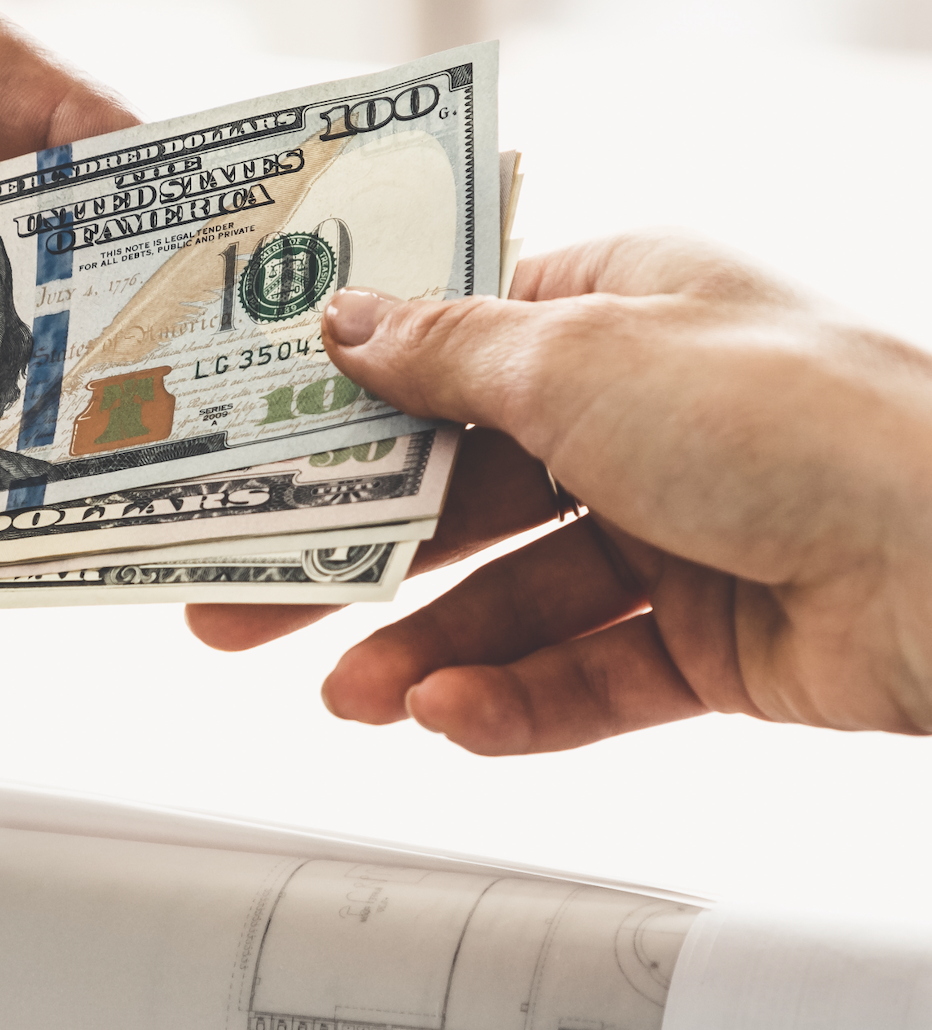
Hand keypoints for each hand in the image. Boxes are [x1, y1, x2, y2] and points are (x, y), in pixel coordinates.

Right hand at [188, 234, 931, 752]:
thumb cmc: (789, 413)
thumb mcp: (577, 357)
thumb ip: (444, 354)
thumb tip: (346, 322)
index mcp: (617, 312)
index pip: (452, 351)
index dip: (348, 403)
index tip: (254, 448)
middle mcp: (641, 416)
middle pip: (460, 492)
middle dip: (352, 555)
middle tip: (239, 605)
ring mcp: (677, 529)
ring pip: (515, 598)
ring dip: (426, 648)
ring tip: (347, 695)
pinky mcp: (711, 639)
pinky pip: (587, 674)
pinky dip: (517, 699)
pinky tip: (453, 717)